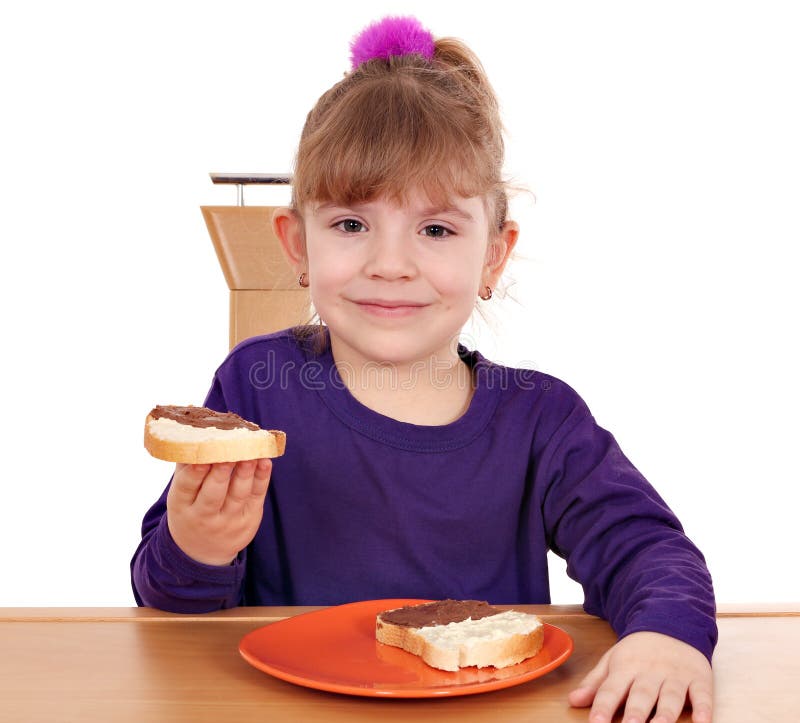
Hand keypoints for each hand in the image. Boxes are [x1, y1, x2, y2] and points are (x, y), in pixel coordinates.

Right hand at [166, 458, 271, 565]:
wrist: (201, 552)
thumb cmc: (190, 509)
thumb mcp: (180, 494)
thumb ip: (187, 465)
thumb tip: (195, 430)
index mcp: (181, 505)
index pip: (187, 486)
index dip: (196, 470)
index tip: (204, 454)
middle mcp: (203, 516)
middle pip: (213, 492)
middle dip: (222, 471)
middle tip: (229, 451)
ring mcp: (227, 521)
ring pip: (237, 494)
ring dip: (245, 472)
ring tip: (250, 452)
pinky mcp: (248, 521)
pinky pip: (256, 497)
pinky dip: (261, 478)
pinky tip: (264, 461)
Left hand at [568, 631, 712, 722]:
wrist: (672, 623)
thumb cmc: (638, 651)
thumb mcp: (613, 660)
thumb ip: (595, 683)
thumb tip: (573, 701)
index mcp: (626, 667)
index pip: (612, 689)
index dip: (603, 707)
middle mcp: (651, 672)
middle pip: (642, 694)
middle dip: (635, 712)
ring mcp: (676, 675)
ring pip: (671, 697)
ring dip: (665, 715)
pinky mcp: (699, 678)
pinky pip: (702, 695)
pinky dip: (704, 709)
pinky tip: (703, 722)